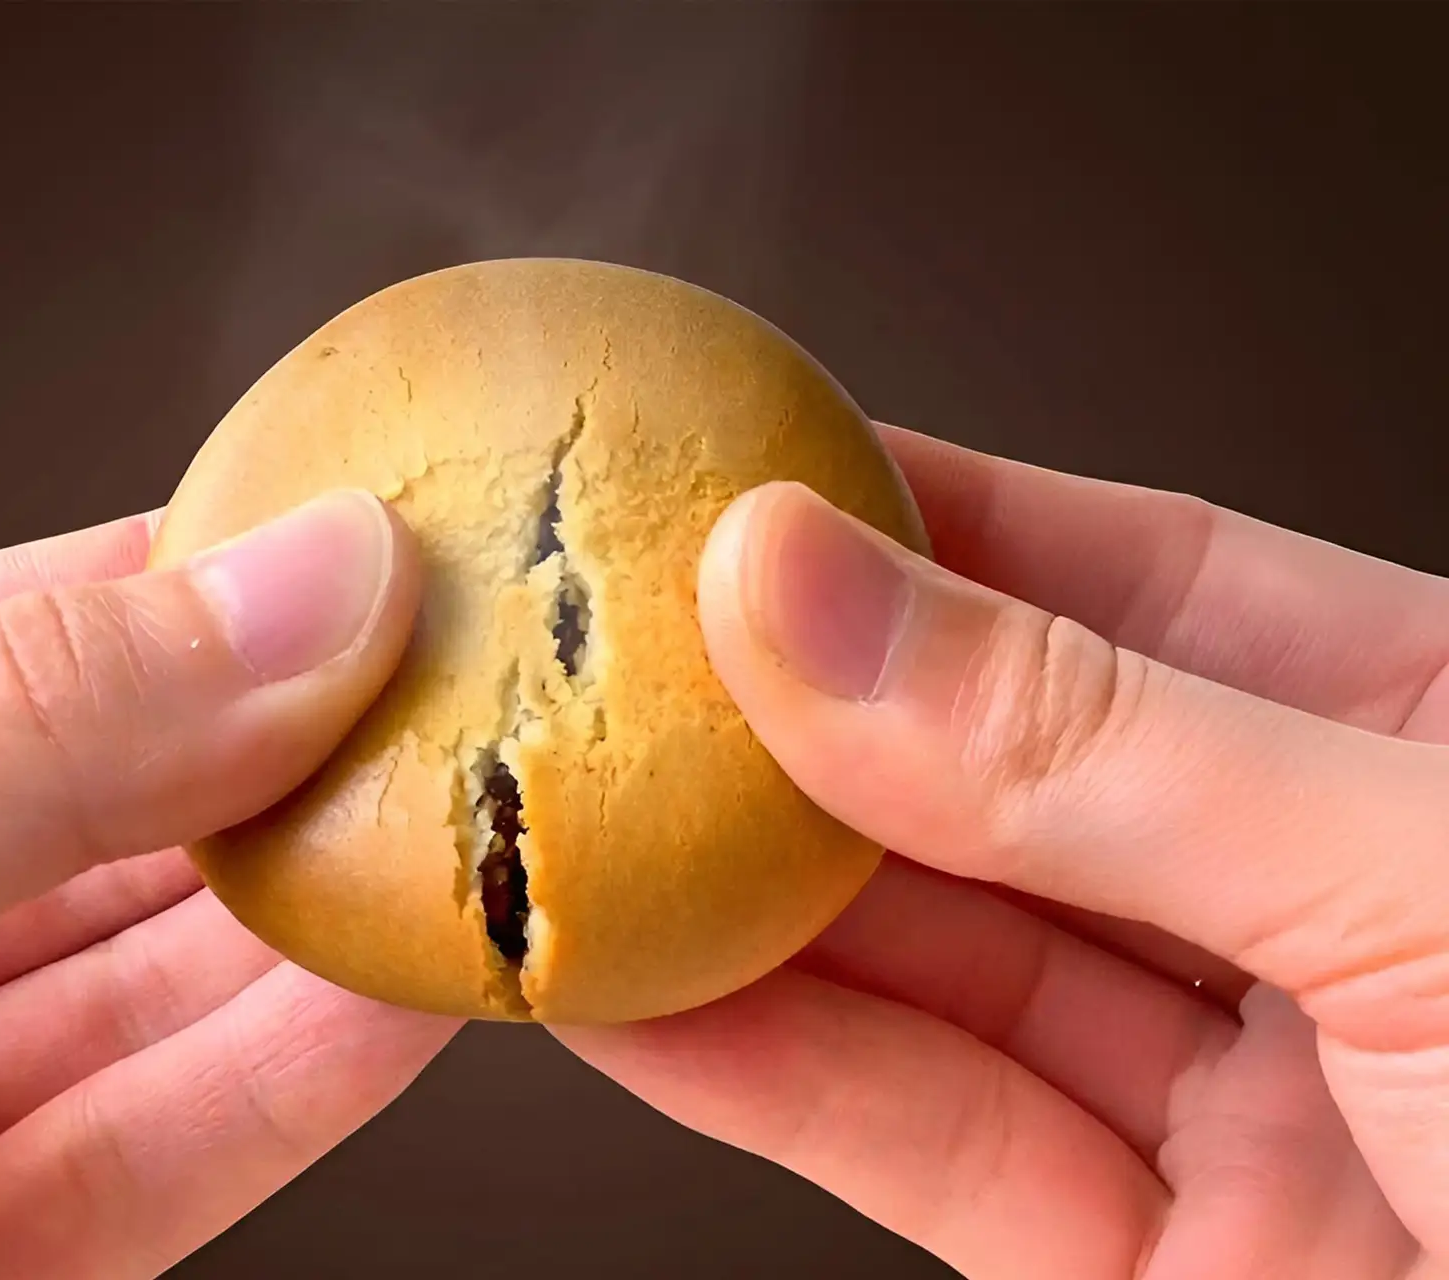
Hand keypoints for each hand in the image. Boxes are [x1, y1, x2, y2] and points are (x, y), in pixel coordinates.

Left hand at [0, 491, 458, 1279]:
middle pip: (99, 826)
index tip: (354, 547)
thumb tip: (272, 600)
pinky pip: (153, 1164)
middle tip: (453, 691)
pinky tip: (397, 994)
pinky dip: (289, 1081)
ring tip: (466, 831)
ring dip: (316, 923)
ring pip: (151, 1000)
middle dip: (279, 759)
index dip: (181, 588)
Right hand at [557, 428, 1448, 1279]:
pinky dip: (765, 1072)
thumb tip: (814, 592)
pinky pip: (923, 1139)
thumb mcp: (1427, 889)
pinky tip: (640, 995)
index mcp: (1437, 747)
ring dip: (741, 903)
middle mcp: (1318, 908)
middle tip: (608, 655)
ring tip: (575, 819)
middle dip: (787, 718)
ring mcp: (1233, 1102)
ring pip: (931, 964)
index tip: (734, 478)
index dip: (919, 519)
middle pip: (991, 775)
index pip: (1128, 577)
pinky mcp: (1148, 1274)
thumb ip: (1093, 748)